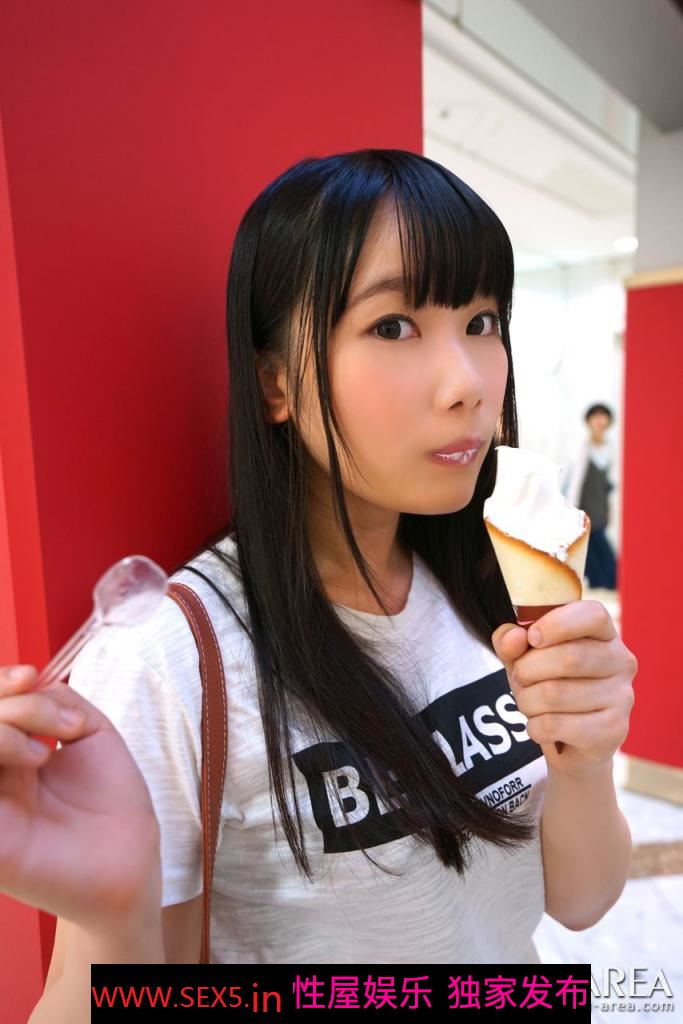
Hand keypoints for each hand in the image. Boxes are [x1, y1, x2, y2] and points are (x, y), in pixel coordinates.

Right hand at [0, 664, 160, 929]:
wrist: (130, 856)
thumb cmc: (110, 799)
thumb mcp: (89, 730)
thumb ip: (53, 699)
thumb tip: (25, 681)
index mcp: (7, 751)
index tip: (30, 676)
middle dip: (15, 706)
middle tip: (62, 725)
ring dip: (4, 729)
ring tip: (45, 752)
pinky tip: (34, 762)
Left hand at [492, 602, 636, 778]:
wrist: (570, 742)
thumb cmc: (549, 686)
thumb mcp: (525, 658)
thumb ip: (511, 642)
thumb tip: (512, 637)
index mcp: (604, 634)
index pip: (593, 615)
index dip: (557, 623)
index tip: (532, 637)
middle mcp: (621, 661)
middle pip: (569, 658)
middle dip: (527, 670)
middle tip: (521, 679)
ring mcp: (622, 697)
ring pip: (554, 694)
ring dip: (527, 701)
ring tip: (530, 704)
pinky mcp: (613, 730)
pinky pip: (555, 725)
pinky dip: (535, 727)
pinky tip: (541, 726)